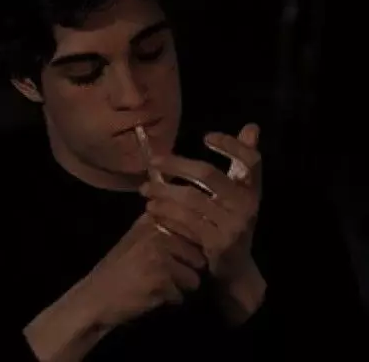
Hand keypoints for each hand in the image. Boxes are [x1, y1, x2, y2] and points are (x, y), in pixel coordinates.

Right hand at [83, 212, 207, 328]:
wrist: (94, 297)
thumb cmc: (119, 269)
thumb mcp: (137, 237)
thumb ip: (164, 226)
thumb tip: (198, 222)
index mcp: (152, 219)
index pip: (192, 226)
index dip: (193, 245)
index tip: (176, 255)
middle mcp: (156, 231)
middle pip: (198, 254)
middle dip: (186, 268)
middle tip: (163, 273)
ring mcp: (159, 254)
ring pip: (194, 276)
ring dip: (180, 285)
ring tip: (158, 283)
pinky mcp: (160, 278)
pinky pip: (182, 294)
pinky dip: (170, 299)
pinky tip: (151, 294)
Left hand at [139, 124, 261, 284]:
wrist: (235, 269)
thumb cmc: (230, 222)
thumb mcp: (239, 193)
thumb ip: (241, 162)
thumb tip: (251, 126)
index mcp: (251, 189)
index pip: (250, 160)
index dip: (231, 146)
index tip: (206, 136)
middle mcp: (246, 205)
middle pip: (208, 174)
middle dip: (176, 164)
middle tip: (153, 161)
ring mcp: (232, 226)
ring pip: (190, 198)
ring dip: (163, 191)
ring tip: (145, 189)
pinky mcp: (217, 244)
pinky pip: (184, 221)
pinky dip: (166, 213)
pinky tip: (153, 209)